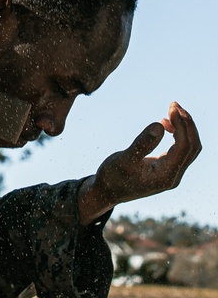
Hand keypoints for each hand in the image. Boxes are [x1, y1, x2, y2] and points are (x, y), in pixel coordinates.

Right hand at [78, 102, 201, 223]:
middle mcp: (173, 176)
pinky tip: (165, 124)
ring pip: (189, 147)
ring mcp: (171, 173)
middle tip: (174, 105)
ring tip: (170, 111)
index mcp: (165, 176)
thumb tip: (159, 125)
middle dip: (186, 124)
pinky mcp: (166, 168)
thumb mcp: (123, 160)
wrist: (105, 192)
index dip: (182, 125)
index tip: (172, 108)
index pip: (184, 147)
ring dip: (184, 127)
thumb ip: (142, 144)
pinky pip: (181, 149)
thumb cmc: (111, 177)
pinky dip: (178, 134)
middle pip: (192, 146)